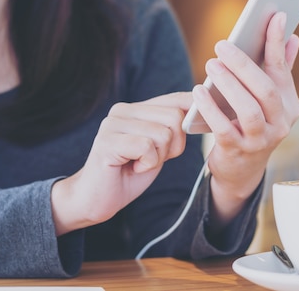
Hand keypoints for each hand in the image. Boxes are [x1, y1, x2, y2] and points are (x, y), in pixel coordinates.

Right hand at [51, 92, 191, 234]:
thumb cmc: (129, 174)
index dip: (195, 113)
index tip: (203, 128)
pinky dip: (147, 164)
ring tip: (138, 163)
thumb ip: (173, 129)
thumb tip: (201, 111)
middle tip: (152, 159)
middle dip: (174, 145)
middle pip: (175, 117)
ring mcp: (112, 123)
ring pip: (163, 133)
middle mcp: (122, 110)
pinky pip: (147, 147)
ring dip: (158, 157)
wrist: (95, 199)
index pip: (177, 99)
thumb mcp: (158, 148)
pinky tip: (132, 168)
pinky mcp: (107, 141)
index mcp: (135, 108)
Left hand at [192, 11, 298, 228]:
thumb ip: (279, 70)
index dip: (278, 42)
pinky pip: (224, 128)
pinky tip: (198, 92)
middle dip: (244, 65)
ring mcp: (261, 140)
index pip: (282, 70)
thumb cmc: (252, 125)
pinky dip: (211, 109)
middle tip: (222, 45)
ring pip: (248, 110)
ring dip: (228, 85)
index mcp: (289, 105)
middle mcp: (280, 123)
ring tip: (211, 65)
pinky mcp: (238, 152)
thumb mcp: (267, 101)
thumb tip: (293, 37)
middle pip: (265, 90)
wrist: (241, 170)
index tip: (275, 15)